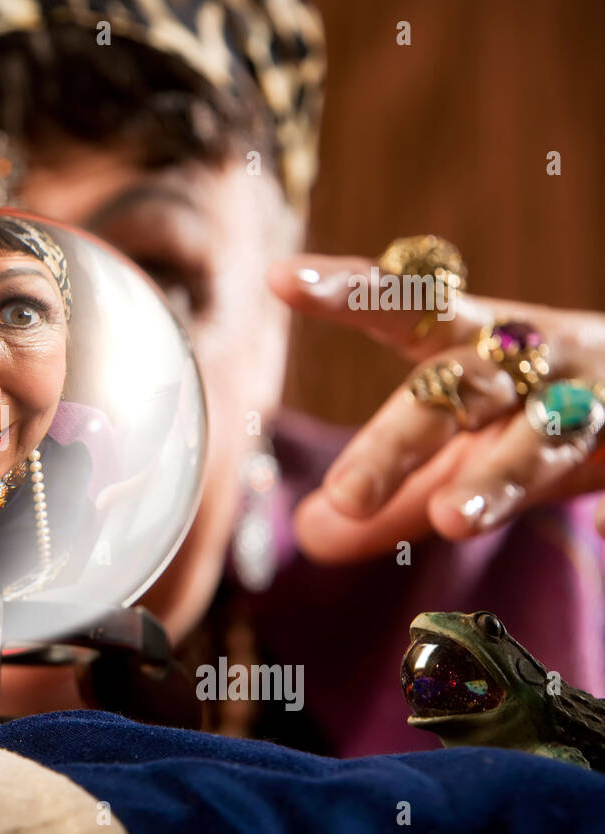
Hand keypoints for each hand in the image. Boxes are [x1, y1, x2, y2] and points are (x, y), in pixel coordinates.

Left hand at [269, 254, 604, 563]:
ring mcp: (593, 396)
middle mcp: (531, 356)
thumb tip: (310, 534)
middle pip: (458, 385)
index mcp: (473, 343)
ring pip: (541, 433)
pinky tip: (603, 523)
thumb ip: (389, 495)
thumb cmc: (533, 418)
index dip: (348, 292)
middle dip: (401, 440)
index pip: (403, 309)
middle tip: (346, 495)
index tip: (280, 278)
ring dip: (498, 475)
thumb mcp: (457, 451)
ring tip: (449, 520)